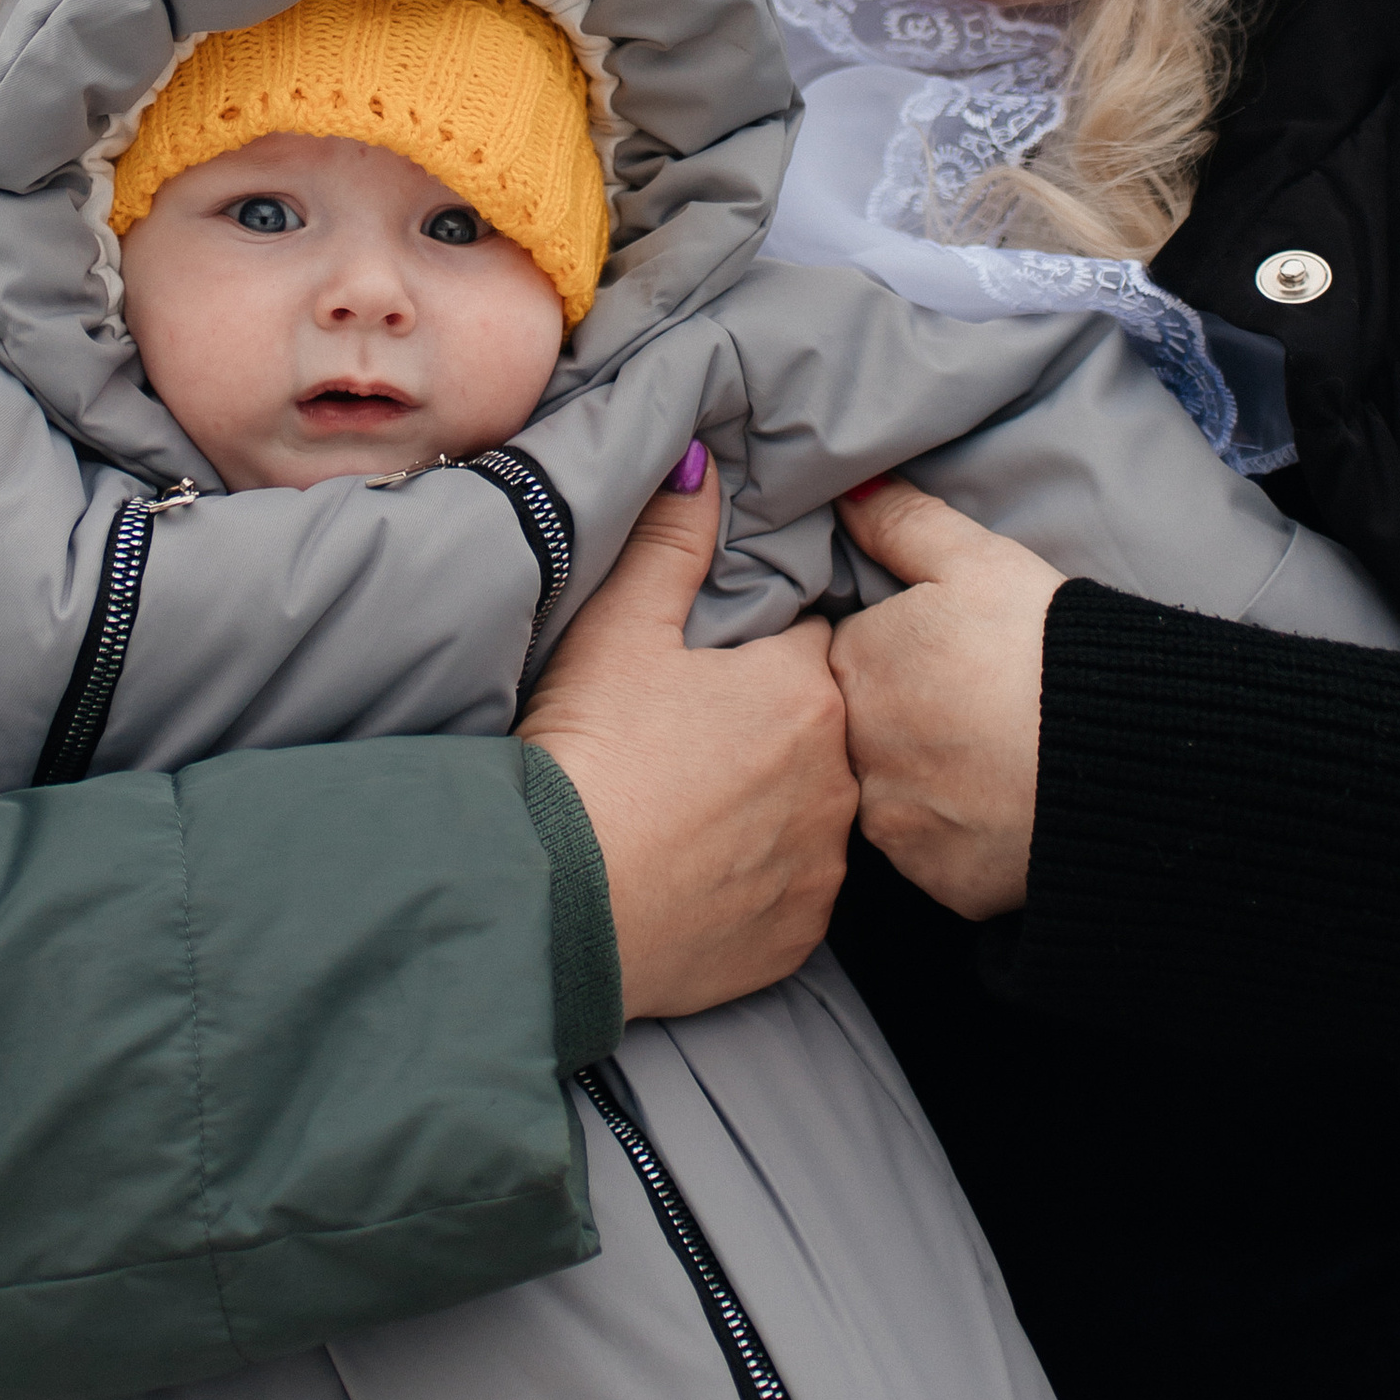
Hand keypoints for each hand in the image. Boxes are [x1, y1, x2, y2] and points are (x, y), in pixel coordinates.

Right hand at [520, 458, 856, 1021]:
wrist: (559, 905)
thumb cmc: (589, 754)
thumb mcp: (619, 630)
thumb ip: (670, 542)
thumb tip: (702, 463)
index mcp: (807, 691)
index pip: (808, 641)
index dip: (758, 648)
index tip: (710, 668)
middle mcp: (840, 779)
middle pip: (816, 728)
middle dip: (767, 725)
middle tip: (686, 737)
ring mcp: (824, 865)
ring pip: (810, 811)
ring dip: (768, 804)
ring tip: (688, 806)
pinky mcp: (800, 936)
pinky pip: (792, 891)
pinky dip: (756, 880)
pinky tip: (697, 870)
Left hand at [829, 477, 1059, 919]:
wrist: (1124, 753)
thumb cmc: (1046, 644)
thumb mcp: (977, 561)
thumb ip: (900, 521)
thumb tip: (845, 490)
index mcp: (853, 665)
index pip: (846, 658)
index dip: (890, 657)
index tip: (936, 661)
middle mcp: (853, 749)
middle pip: (857, 732)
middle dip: (897, 723)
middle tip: (967, 713)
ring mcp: (892, 824)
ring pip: (889, 801)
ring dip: (925, 785)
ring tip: (989, 764)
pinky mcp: (936, 882)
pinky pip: (933, 859)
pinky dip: (960, 840)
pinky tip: (1002, 811)